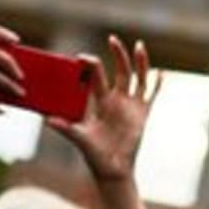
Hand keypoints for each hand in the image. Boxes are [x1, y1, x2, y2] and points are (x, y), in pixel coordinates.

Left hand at [47, 34, 162, 184]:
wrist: (112, 169)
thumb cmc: (93, 154)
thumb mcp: (79, 138)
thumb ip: (65, 128)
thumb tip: (47, 120)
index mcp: (100, 100)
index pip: (96, 75)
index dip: (91, 65)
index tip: (84, 57)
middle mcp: (116, 99)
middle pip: (120, 70)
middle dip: (117, 54)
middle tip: (112, 39)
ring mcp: (131, 105)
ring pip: (138, 78)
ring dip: (140, 62)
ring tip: (139, 46)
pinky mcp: (143, 114)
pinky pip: (151, 96)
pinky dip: (157, 85)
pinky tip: (162, 73)